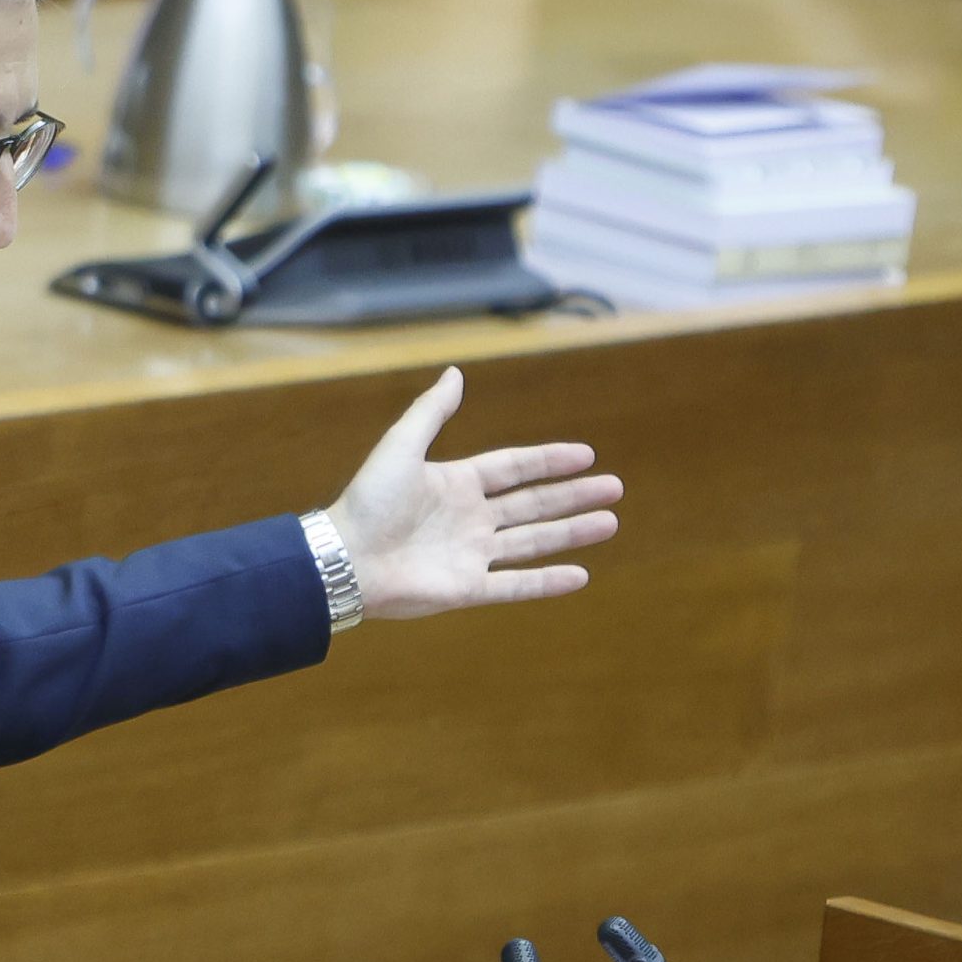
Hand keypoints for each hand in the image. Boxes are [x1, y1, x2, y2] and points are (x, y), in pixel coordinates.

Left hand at [323, 367, 620, 621]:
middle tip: (615, 488)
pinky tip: (580, 575)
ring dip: (571, 533)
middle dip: (574, 496)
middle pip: (533, 504)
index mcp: (456, 484)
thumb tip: (455, 373)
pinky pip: (515, 585)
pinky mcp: (467, 588)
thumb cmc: (368, 501)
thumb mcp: (401, 446)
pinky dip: (547, 582)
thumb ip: (430, 412)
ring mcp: (471, 555)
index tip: (586, 455)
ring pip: (533, 542)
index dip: (549, 460)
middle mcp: (469, 519)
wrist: (345, 559)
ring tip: (609, 522)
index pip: (514, 468)